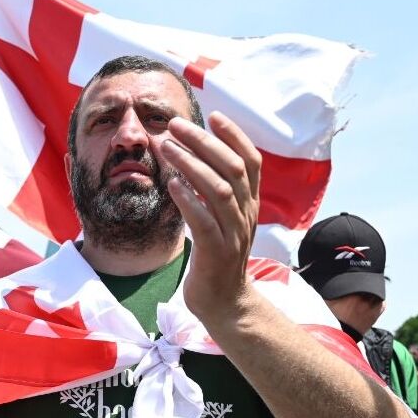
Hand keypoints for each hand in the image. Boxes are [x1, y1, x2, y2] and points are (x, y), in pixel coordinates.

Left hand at [158, 112, 260, 323]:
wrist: (224, 302)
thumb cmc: (216, 256)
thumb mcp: (222, 219)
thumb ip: (216, 191)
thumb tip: (196, 159)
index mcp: (249, 204)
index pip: (251, 161)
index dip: (234, 135)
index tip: (212, 115)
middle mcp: (246, 214)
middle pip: (231, 168)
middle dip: (203, 142)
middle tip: (175, 125)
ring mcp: (233, 233)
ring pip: (218, 190)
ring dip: (190, 164)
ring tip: (166, 147)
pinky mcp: (216, 252)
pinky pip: (204, 221)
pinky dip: (188, 200)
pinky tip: (172, 184)